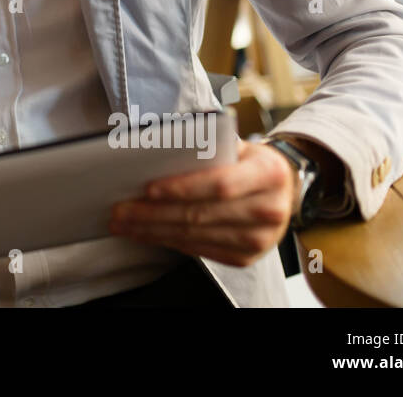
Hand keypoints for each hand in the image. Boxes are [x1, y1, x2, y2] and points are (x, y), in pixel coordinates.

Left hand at [107, 139, 294, 267]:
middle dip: (153, 214)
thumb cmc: (247, 161)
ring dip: (152, 231)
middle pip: (201, 215)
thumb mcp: (236, 145)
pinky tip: (145, 233)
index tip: (147, 189)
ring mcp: (259, 240)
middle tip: (120, 210)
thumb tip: (157, 149)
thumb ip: (207, 145)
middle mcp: (269, 210)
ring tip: (123, 223)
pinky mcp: (246, 258)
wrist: (283, 190)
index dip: (182, 188)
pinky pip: (199, 250)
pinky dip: (168, 241)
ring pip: (195, 236)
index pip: (220, 184)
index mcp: (268, 174)